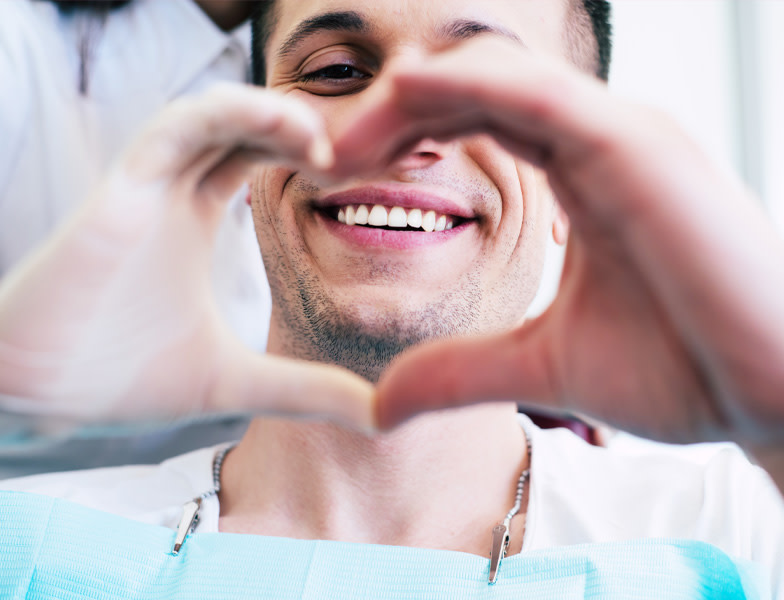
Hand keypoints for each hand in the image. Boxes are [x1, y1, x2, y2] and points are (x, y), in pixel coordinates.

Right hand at [0, 84, 373, 427]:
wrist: (40, 403)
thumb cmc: (122, 385)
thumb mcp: (240, 383)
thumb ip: (308, 391)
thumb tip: (381, 416)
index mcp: (195, 220)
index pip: (254, 156)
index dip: (303, 151)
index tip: (355, 171)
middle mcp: (172, 193)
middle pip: (242, 126)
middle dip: (298, 126)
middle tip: (352, 152)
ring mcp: (146, 187)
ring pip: (213, 115)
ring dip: (271, 114)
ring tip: (321, 142)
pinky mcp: (123, 191)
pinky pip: (178, 129)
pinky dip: (229, 114)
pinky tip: (284, 131)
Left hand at [347, 38, 783, 450]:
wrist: (772, 399)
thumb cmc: (683, 370)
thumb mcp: (540, 366)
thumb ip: (459, 370)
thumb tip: (379, 404)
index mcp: (579, 176)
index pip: (474, 124)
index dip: (402, 138)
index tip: (340, 174)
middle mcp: (598, 142)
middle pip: (472, 93)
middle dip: (392, 116)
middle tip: (327, 155)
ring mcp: (623, 136)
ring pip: (499, 77)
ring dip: (415, 97)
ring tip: (348, 138)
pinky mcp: (641, 147)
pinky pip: (541, 93)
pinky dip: (472, 86)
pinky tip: (410, 96)